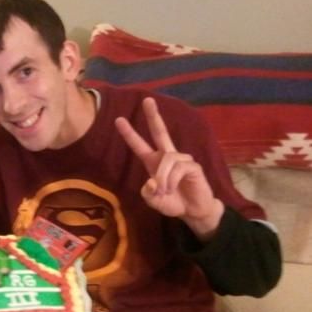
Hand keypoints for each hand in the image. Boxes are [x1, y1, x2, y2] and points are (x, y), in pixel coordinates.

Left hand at [114, 97, 223, 239]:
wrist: (193, 211)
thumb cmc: (173, 202)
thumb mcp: (154, 201)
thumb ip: (148, 193)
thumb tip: (152, 181)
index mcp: (153, 162)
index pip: (140, 145)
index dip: (129, 134)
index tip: (118, 120)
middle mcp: (167, 156)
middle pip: (159, 132)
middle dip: (153, 116)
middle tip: (147, 99)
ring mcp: (181, 159)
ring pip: (167, 160)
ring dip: (163, 178)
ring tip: (165, 191)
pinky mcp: (193, 165)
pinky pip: (178, 168)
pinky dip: (172, 180)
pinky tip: (173, 188)